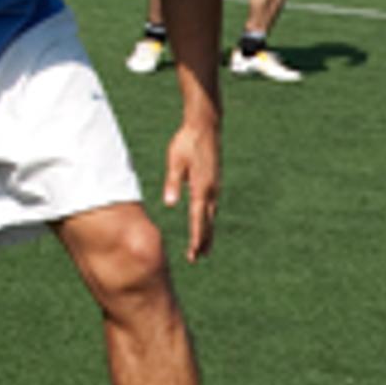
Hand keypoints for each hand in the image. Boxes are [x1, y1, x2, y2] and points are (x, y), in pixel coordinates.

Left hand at [162, 116, 219, 261]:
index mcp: (201, 187)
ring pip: (211, 215)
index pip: (198, 219)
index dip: (196, 238)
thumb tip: (170, 204)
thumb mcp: (174, 162)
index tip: (194, 253)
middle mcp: (211, 190)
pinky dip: (208, 219)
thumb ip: (173, 183)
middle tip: (197, 258)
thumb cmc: (186, 142)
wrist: (205, 125)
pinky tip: (204, 223)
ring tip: (202, 248)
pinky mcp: (214, 181)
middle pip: (207, 222)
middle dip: (203, 241)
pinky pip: (211, 206)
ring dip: (207, 232)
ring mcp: (215, 186)